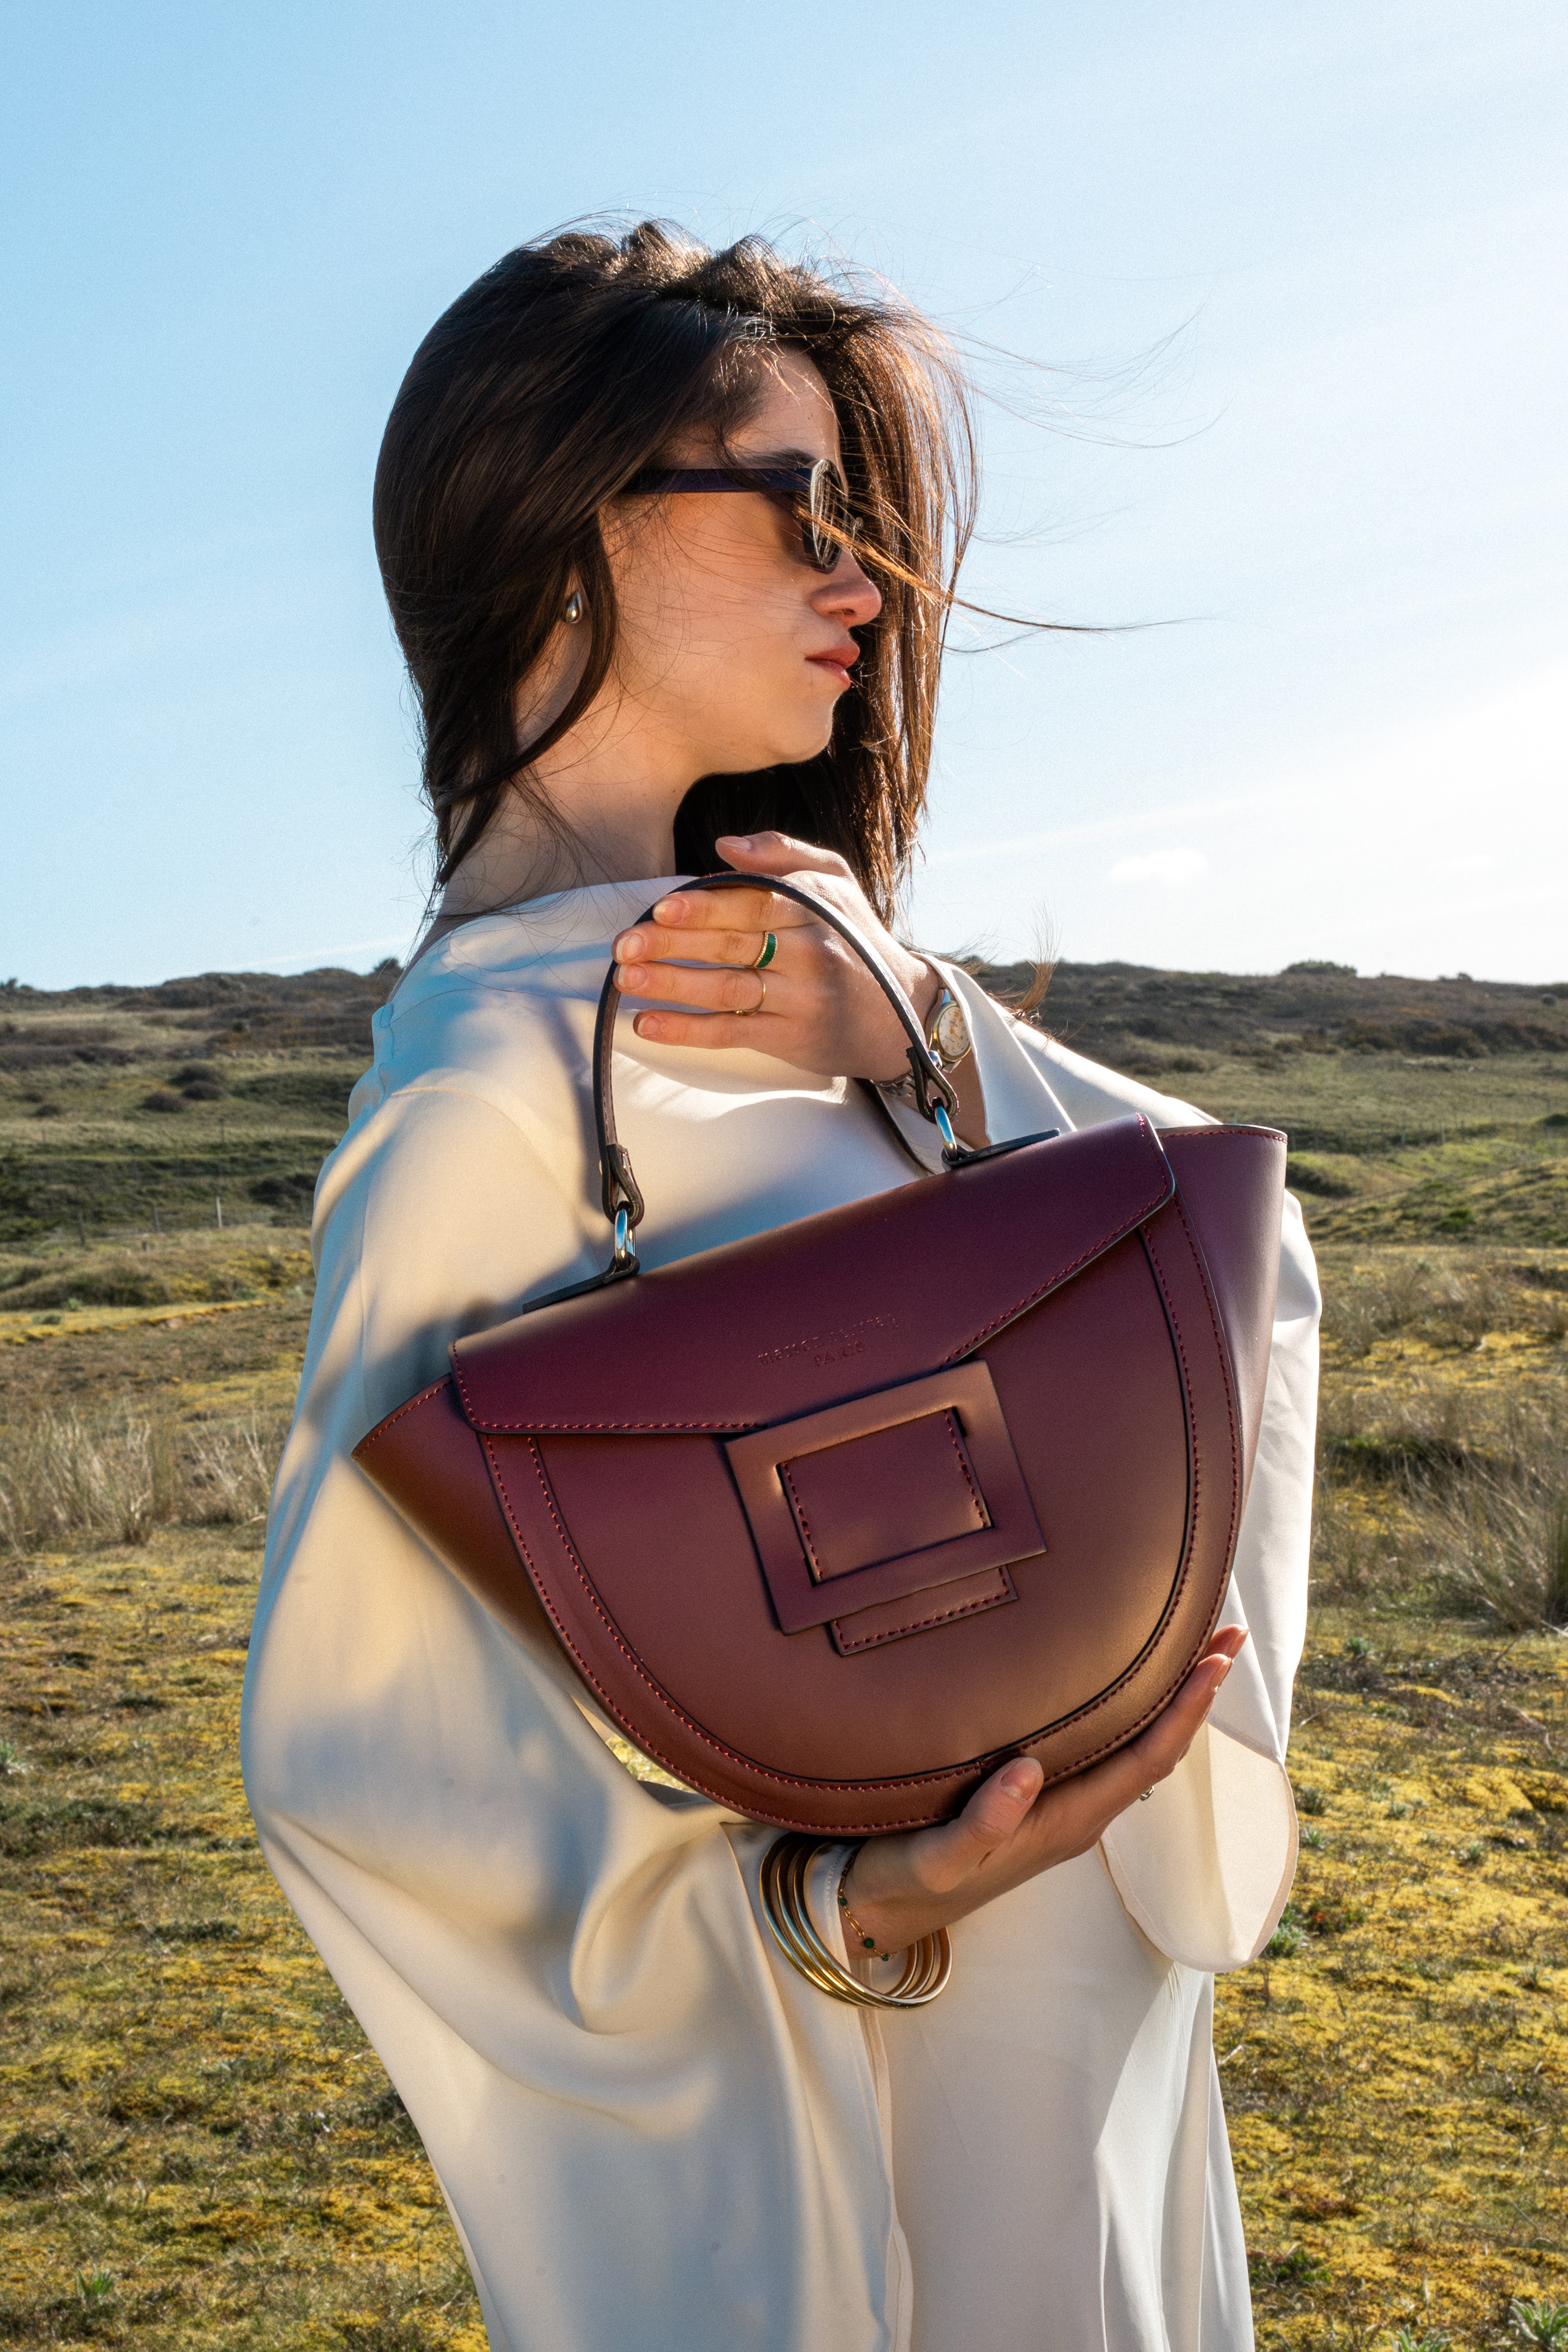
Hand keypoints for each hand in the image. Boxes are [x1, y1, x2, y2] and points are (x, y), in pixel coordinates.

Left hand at [612, 832, 938, 1083]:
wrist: (903, 1013)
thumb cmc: (856, 939)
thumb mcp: (835, 881)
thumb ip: (782, 853)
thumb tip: (724, 846)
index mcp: (814, 908)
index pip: (752, 902)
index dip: (704, 906)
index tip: (661, 909)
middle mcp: (809, 952)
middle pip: (731, 945)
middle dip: (672, 945)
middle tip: (624, 945)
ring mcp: (801, 998)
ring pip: (726, 989)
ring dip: (671, 985)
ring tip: (625, 979)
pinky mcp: (792, 1038)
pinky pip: (732, 1033)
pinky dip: (687, 1030)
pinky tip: (648, 1023)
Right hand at [842, 1628, 1248, 1954]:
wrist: (878, 1914)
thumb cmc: (905, 1882)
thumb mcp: (937, 1858)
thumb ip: (983, 1822)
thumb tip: (1027, 1769)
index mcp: (1066, 1823)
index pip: (1146, 1759)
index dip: (1186, 1710)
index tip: (1217, 1658)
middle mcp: (1076, 1814)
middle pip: (1156, 1746)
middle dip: (1195, 1693)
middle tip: (1228, 1631)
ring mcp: (1059, 1807)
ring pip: (1133, 1745)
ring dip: (1169, 1699)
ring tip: (1193, 1646)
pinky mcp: (1035, 1799)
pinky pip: (1103, 1748)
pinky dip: (1130, 1709)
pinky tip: (1124, 1684)